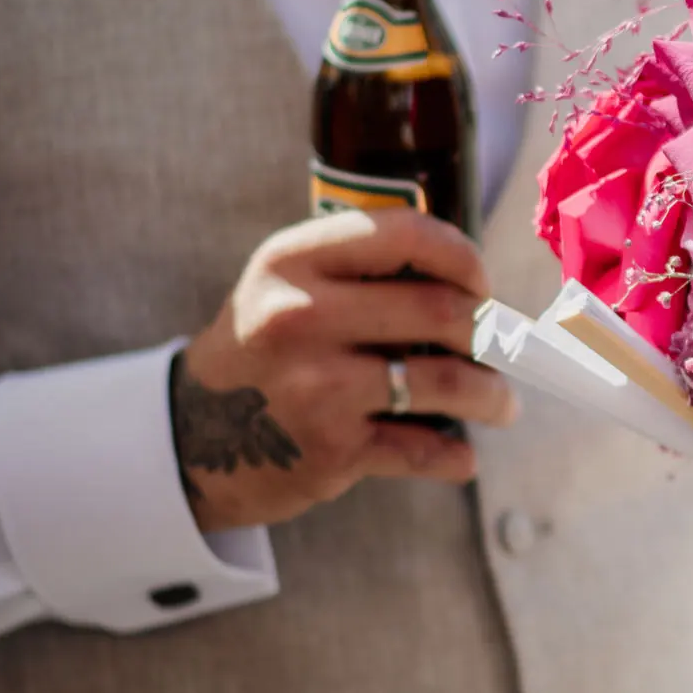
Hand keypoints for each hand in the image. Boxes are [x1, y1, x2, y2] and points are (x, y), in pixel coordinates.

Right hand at [178, 209, 517, 531]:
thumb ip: (364, 270)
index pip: (407, 235)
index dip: (464, 258)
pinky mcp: (330, 451)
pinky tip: (464, 456)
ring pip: (448, 381)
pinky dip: (456, 457)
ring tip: (501, 404)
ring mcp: (316, 387)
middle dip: (490, 333)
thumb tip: (475, 286)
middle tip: (502, 349)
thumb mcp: (288, 286)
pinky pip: (424, 450)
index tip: (481, 285)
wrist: (189, 437)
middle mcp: (300, 318)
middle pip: (442, 310)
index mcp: (293, 262)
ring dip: (492, 396)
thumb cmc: (267, 349)